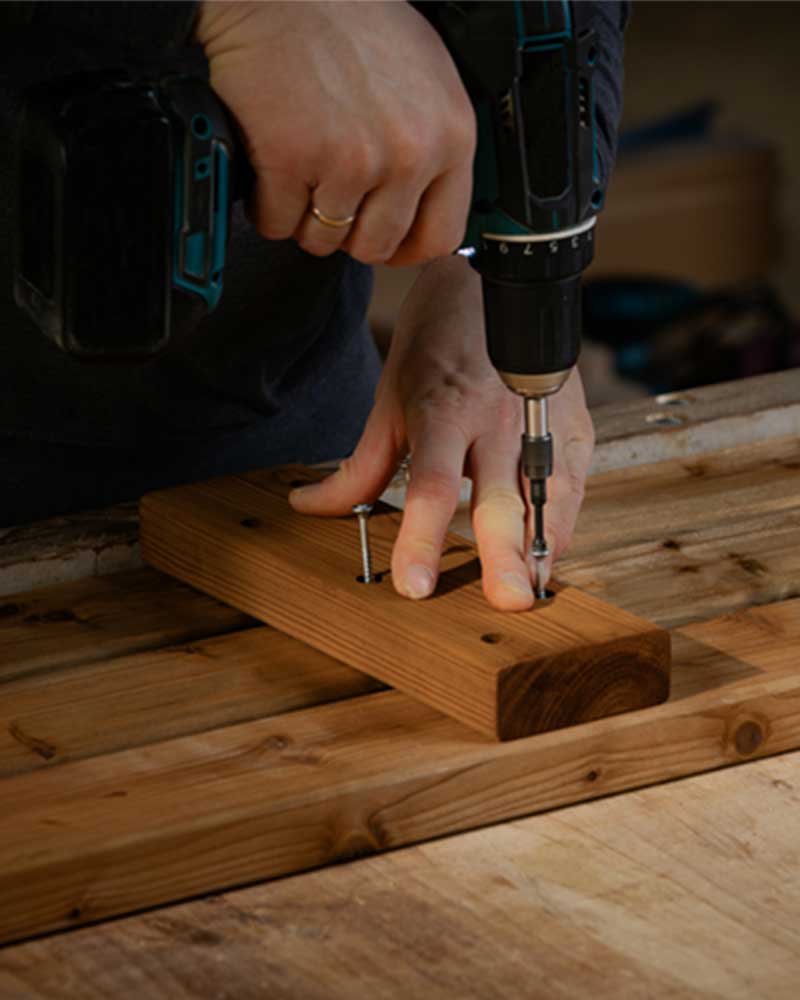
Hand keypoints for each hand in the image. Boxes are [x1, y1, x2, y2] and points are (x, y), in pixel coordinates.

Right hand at [195, 1, 475, 265]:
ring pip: (324, 240)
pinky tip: (269, 164)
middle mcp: (407, 154)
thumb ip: (431, 143)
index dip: (405, 246)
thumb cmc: (346, 20)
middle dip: (346, 231)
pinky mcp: (291, 160)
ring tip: (299, 169)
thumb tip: (423, 205)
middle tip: (328, 194)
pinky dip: (264, 203)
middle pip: (376, 246)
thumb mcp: (424, 77)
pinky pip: (275, 222)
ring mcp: (350, 160)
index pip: (440, 236)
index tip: (384, 239)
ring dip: (303, 217)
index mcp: (449, 137)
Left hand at [289, 256, 594, 610]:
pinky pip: (574, 483)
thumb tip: (312, 507)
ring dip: (543, 547)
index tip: (415, 586)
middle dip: (507, 554)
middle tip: (509, 602)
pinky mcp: (574, 421)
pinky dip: (561, 522)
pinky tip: (546, 554)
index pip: (433, 485)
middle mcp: (497, 416)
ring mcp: (542, 417)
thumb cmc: (436, 343)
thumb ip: (361, 465)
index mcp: (443, 409)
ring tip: (533, 591)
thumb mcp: (389, 400)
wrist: (489, 284)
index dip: (423, 538)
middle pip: (503, 497)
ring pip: (550, 494)